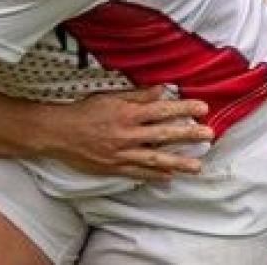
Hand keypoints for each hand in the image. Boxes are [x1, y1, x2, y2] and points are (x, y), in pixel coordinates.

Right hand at [35, 86, 213, 181]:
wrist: (58, 133)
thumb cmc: (83, 111)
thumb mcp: (109, 97)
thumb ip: (136, 95)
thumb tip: (161, 90)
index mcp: (127, 113)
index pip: (161, 110)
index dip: (183, 109)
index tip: (202, 108)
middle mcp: (127, 134)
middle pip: (163, 134)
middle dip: (188, 135)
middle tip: (209, 136)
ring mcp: (121, 153)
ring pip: (155, 158)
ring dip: (178, 162)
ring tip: (197, 166)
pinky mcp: (114, 167)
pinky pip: (138, 172)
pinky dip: (154, 174)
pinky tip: (169, 176)